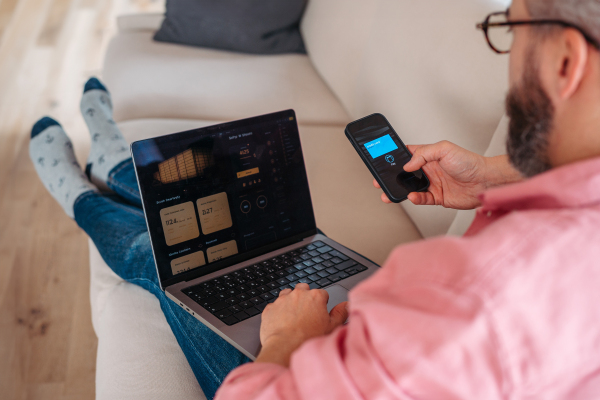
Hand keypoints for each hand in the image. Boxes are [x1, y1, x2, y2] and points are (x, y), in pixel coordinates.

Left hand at [255, 284, 347, 366]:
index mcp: (315, 297)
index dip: (322, 303)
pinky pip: (274, 306)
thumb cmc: (308, 339)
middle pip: (304, 289)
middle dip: (305, 298)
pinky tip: (281, 322)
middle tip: (307, 313)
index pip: (322, 294)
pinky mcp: (270, 308)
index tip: (320, 312)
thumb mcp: (331, 327)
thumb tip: (346, 305)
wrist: (285, 348)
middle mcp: (298, 294)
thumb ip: (340, 313)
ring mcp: (282, 300)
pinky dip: (277, 312)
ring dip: (290, 301)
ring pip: (287, 294)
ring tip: (293, 316)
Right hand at [373, 141, 521, 209]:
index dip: (395, 157)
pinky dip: (415, 199)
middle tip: (379, 179)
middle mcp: (429, 170)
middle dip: (391, 177)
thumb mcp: (444, 149)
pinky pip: (421, 199)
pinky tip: (412, 196)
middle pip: (405, 174)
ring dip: (398, 190)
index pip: (408, 155)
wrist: (485, 182)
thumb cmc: (469, 162)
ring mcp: (433, 184)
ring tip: (388, 193)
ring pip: (410, 188)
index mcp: (429, 156)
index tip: (383, 158)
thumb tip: (408, 165)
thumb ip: (423, 154)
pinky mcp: (437, 197)